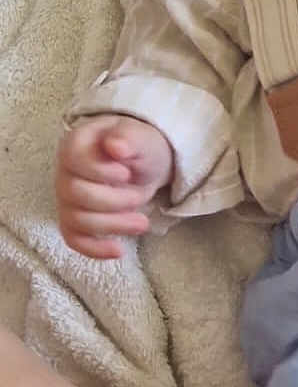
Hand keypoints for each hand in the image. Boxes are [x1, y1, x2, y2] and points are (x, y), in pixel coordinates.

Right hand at [56, 114, 173, 258]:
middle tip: (139, 198)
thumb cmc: (138, 145)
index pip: (74, 160)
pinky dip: (95, 248)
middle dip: (112, 201)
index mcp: (76, 143)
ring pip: (77, 219)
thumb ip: (129, 137)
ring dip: (112, 225)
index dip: (100, 171)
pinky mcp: (75, 219)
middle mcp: (65, 171)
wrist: (143, 161)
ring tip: (142, 223)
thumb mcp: (141, 136)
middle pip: (75, 194)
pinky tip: (118, 250)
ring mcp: (67, 198)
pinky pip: (75, 239)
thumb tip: (115, 145)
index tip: (126, 174)